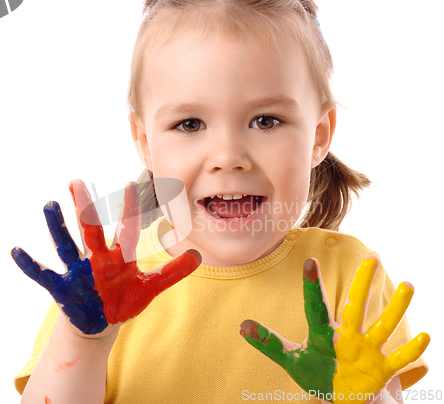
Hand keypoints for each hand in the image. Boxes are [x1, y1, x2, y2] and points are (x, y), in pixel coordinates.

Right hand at [12, 180, 201, 335]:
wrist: (101, 322)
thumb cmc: (124, 300)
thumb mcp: (149, 288)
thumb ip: (172, 273)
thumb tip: (198, 256)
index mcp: (121, 258)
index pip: (127, 230)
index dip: (131, 210)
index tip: (132, 183)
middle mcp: (98, 259)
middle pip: (91, 230)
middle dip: (85, 208)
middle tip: (76, 181)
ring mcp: (79, 272)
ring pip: (66, 246)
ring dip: (57, 228)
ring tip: (48, 205)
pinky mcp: (63, 288)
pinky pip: (44, 275)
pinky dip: (30, 265)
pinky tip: (15, 251)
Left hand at [240, 256, 429, 402]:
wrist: (342, 396)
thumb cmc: (317, 374)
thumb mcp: (291, 360)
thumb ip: (268, 343)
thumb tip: (240, 325)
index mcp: (323, 333)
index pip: (315, 306)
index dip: (311, 286)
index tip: (308, 261)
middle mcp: (346, 335)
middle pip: (355, 306)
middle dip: (363, 283)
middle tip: (372, 256)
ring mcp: (366, 350)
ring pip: (382, 325)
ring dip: (396, 307)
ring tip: (409, 284)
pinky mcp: (381, 369)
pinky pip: (398, 359)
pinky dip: (411, 350)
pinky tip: (426, 336)